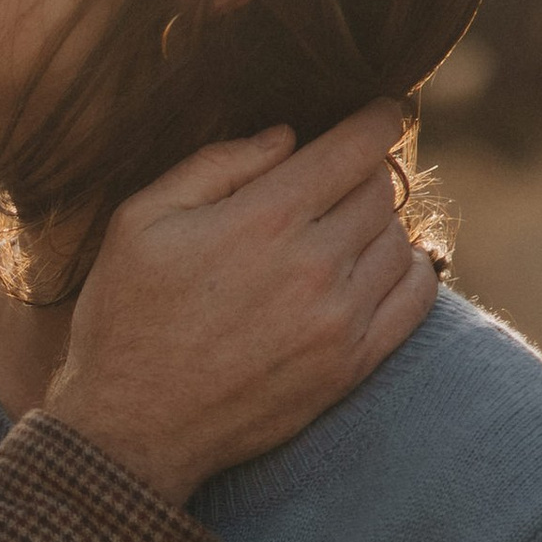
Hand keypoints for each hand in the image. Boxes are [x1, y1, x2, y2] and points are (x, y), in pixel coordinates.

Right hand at [46, 101, 435, 502]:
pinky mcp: (350, 367)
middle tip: (337, 177)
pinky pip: (416, 298)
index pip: (356, 147)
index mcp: (263, 218)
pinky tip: (380, 266)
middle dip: (362, 173)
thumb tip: (286, 136)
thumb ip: (215, 166)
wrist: (130, 430)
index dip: (378, 118)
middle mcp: (313, 265)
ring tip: (341, 227)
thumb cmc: (125, 319)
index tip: (383, 111)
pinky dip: (408, 270)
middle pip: (380, 189)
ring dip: (378, 224)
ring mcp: (339, 321)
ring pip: (397, 239)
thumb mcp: (140, 220)